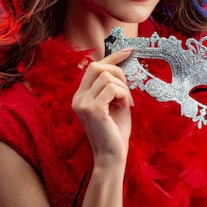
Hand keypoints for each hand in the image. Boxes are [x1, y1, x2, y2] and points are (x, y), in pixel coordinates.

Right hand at [72, 48, 133, 164]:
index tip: (128, 50)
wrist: (112, 156)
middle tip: (126, 91)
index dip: (111, 57)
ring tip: (125, 102)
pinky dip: (123, 94)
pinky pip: (112, 88)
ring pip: (107, 77)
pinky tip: (124, 106)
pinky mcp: (93, 109)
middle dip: (118, 72)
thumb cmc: (115, 131)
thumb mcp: (114, 103)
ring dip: (122, 87)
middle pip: (97, 66)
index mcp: (81, 96)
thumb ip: (112, 87)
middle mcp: (78, 98)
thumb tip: (121, 66)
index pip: (93, 66)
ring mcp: (83, 103)